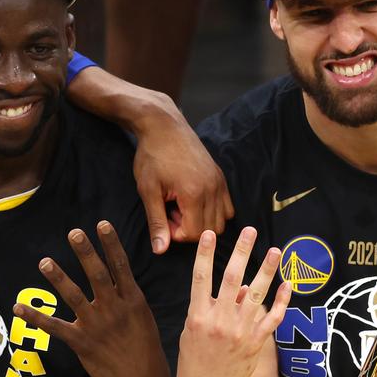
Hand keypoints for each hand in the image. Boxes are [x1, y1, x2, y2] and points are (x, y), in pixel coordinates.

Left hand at [14, 222, 158, 376]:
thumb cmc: (144, 346)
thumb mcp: (143, 317)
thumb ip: (128, 296)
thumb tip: (119, 277)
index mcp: (132, 300)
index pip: (120, 266)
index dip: (111, 244)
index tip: (102, 224)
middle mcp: (114, 308)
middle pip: (98, 275)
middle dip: (86, 253)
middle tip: (74, 233)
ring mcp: (97, 325)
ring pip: (75, 296)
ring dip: (58, 278)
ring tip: (44, 261)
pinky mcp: (82, 343)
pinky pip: (55, 327)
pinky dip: (35, 317)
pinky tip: (18, 308)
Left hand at [130, 97, 233, 252]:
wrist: (164, 127)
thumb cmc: (152, 156)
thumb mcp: (148, 191)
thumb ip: (157, 222)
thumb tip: (160, 250)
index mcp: (194, 194)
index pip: (194, 234)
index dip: (177, 234)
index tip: (163, 220)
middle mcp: (212, 189)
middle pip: (210, 230)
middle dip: (190, 230)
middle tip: (171, 214)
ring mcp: (219, 183)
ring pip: (221, 221)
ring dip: (202, 222)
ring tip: (182, 208)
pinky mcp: (221, 177)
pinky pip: (228, 207)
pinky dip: (214, 212)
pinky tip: (194, 202)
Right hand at [176, 227, 290, 376]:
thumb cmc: (195, 358)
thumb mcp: (193, 331)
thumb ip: (212, 307)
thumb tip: (242, 288)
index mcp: (198, 315)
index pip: (201, 277)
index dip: (205, 254)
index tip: (209, 233)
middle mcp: (220, 320)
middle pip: (233, 278)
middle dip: (241, 252)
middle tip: (249, 231)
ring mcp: (239, 331)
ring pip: (257, 294)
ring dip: (267, 270)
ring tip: (275, 251)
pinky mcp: (255, 342)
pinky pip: (272, 318)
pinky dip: (282, 301)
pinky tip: (288, 285)